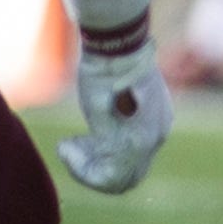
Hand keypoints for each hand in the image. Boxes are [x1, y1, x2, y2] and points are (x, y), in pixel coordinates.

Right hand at [50, 0, 166, 190]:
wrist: (114, 44)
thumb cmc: (108, 63)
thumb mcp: (112, 96)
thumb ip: (113, 122)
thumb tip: (100, 144)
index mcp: (157, 121)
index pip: (134, 159)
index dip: (101, 160)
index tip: (76, 143)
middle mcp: (158, 133)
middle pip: (126, 176)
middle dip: (90, 169)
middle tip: (67, 148)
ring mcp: (146, 139)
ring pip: (116, 179)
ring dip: (84, 170)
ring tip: (65, 148)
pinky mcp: (129, 139)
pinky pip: (107, 172)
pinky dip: (81, 167)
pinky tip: (64, 146)